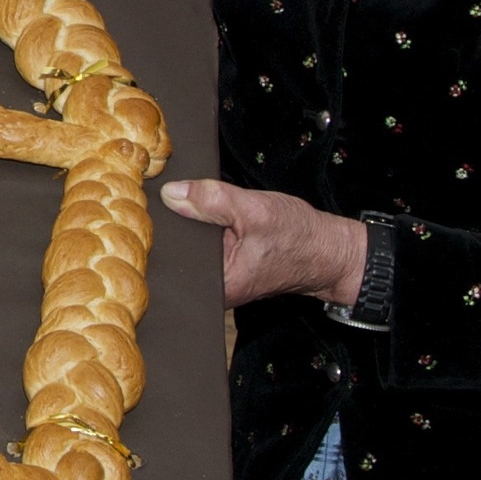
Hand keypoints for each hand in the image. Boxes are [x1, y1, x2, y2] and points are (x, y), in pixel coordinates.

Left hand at [160, 178, 366, 309]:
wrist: (328, 251)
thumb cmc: (300, 237)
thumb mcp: (255, 210)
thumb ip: (212, 200)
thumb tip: (171, 193)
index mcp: (218, 284)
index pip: (173, 255)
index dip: (161, 226)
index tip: (152, 201)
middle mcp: (213, 287)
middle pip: (178, 250)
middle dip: (176, 221)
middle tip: (171, 192)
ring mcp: (218, 278)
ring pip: (190, 245)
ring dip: (189, 221)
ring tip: (191, 199)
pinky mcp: (224, 266)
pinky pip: (202, 244)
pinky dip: (202, 225)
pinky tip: (205, 209)